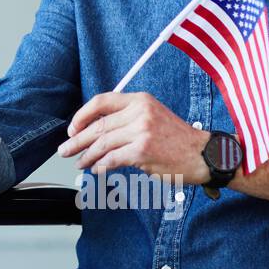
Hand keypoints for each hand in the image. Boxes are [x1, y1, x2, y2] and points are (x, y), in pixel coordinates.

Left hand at [59, 91, 210, 181]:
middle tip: (65, 149)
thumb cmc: (177, 138)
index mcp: (140, 100)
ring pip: (102, 144)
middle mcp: (140, 113)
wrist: (203, 154)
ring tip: (80, 162)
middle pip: (98, 125)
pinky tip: (97, 169)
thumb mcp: (152, 115)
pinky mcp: (142, 151)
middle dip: (77, 140)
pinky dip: (101, 165)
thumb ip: (126, 117)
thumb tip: (94, 129)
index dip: (82, 115)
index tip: (72, 128)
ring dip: (86, 156)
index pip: (101, 101)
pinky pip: (112, 159)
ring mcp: (141, 132)